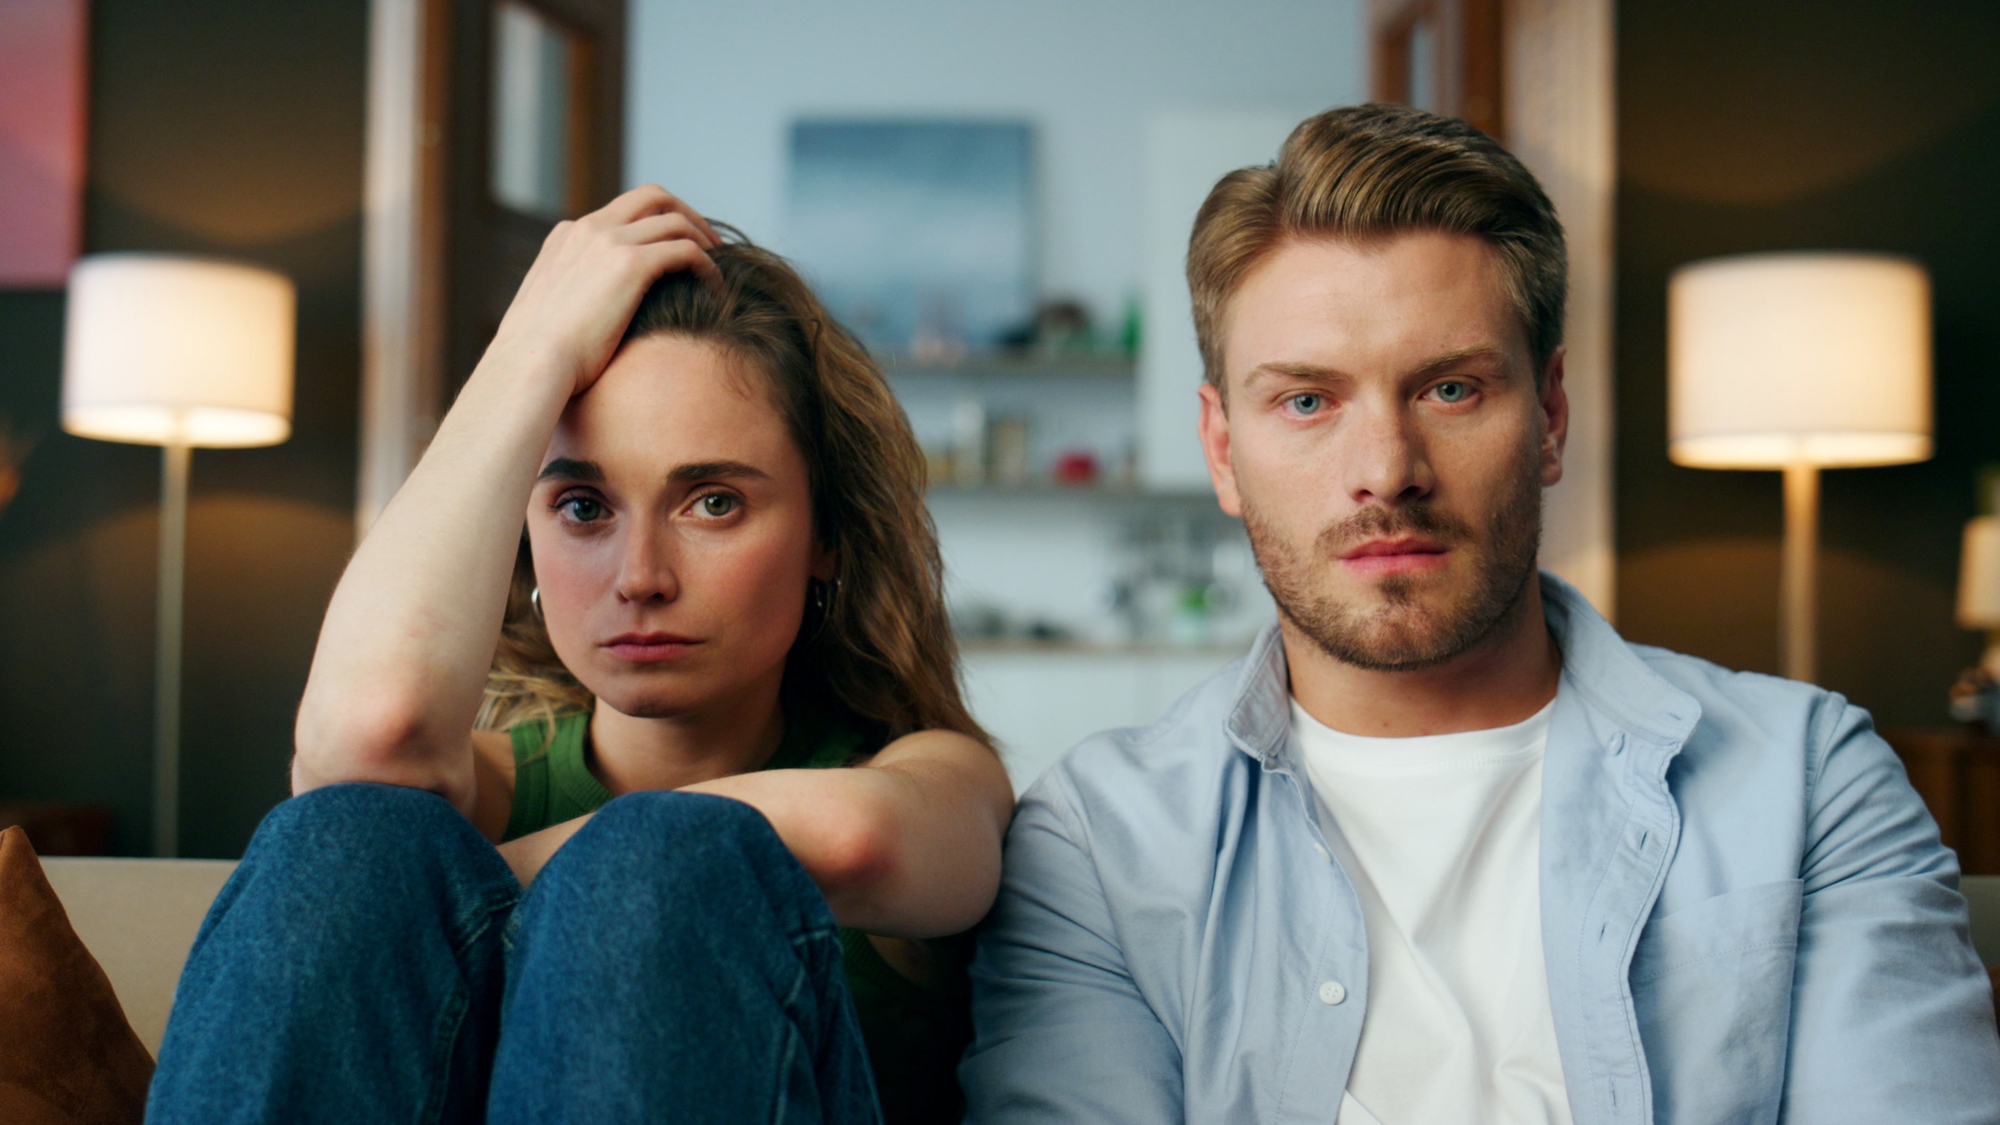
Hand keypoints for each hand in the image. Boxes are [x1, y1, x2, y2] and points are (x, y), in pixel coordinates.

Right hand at [486, 185, 722, 396]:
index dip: (657, 224)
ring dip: (704, 239)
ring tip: (720, 269)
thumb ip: (572, 299)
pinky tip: (717, 288)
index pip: (622, 211)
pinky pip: (686, 250)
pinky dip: (707, 264)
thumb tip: (588, 319)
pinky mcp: (630, 264)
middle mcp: (588, 229)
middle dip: (687, 214)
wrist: (530, 365)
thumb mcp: (550, 314)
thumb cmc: (539, 358)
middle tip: (711, 244)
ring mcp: (609, 241)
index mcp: (568, 236)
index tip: (677, 247)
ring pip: (674, 219)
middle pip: (653, 197)